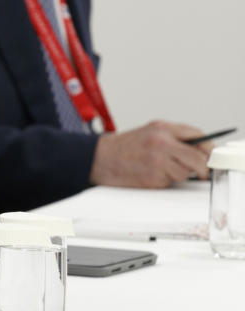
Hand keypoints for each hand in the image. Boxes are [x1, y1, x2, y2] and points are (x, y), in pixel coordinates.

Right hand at [89, 120, 210, 186]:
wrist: (100, 158)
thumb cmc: (124, 147)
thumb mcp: (149, 132)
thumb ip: (174, 137)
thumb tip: (200, 150)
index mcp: (162, 128)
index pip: (198, 137)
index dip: (208, 149)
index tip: (211, 156)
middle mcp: (161, 142)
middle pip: (198, 158)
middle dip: (202, 168)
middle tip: (201, 172)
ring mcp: (157, 160)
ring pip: (186, 172)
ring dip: (179, 175)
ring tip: (161, 169)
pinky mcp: (153, 177)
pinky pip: (171, 182)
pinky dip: (165, 181)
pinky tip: (151, 174)